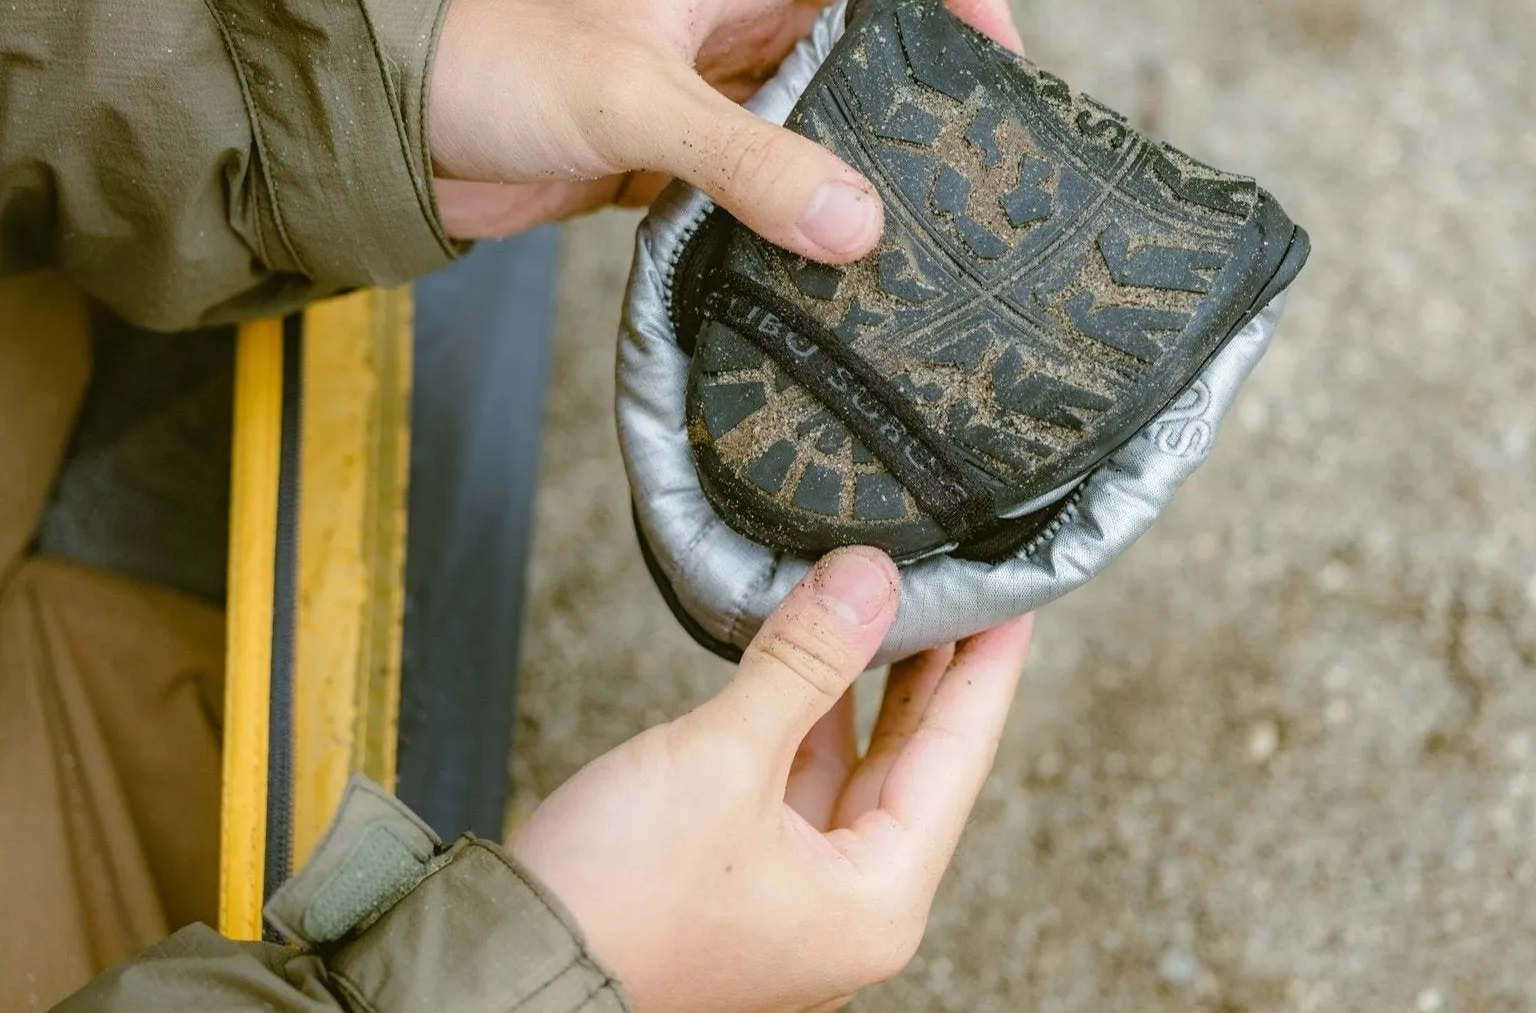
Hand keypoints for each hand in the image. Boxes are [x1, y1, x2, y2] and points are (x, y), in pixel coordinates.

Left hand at [428, 0, 1019, 261]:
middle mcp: (726, 16)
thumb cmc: (490, 59)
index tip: (1003, 50)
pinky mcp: (665, 152)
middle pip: (859, 34)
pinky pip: (754, 176)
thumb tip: (862, 225)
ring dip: (849, 163)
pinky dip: (787, 211)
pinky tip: (814, 261)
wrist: (383, 118)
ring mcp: (698, 87)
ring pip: (808, 115)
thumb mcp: (632, 99)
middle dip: (916, 88)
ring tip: (908, 228)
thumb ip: (748, 161)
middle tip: (969, 162)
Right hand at [508, 549, 1032, 1012]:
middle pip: (912, 760)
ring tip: (887, 601)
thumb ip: (806, 663)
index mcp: (875, 898)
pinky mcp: (743, 873)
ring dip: (865, 685)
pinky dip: (807, 712)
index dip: (987, 665)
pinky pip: (799, 776)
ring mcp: (794, 892)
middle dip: (932, 669)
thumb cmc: (616, 900)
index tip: (1012, 597)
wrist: (505, 971)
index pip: (958, 754)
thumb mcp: (724, 758)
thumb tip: (872, 582)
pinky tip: (808, 656)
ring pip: (853, 765)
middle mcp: (848, 904)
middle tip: (957, 586)